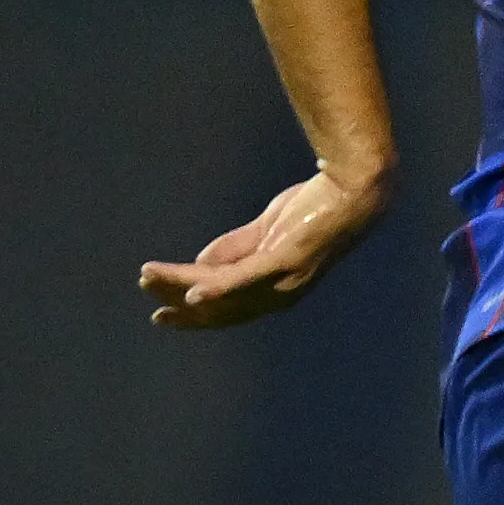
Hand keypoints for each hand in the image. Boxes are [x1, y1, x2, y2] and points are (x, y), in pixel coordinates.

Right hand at [138, 170, 388, 328]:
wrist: (354, 187)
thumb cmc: (314, 207)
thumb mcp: (266, 232)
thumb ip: (233, 249)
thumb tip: (199, 263)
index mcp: (277, 290)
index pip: (227, 312)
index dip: (193, 316)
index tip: (162, 315)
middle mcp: (281, 294)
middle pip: (220, 310)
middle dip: (180, 306)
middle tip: (151, 302)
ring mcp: (284, 279)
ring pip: (222, 293)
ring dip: (181, 287)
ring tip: (149, 277)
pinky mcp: (286, 259)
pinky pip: (244, 279)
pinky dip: (216, 289)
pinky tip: (191, 295)